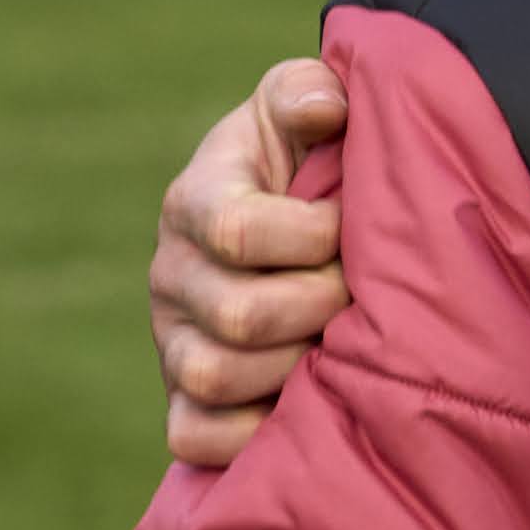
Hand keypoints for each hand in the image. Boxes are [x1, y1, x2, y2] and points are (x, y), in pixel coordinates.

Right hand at [149, 56, 351, 465]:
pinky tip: (301, 406)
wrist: (309, 227)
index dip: (313, 235)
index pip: (240, 230)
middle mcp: (171, 274)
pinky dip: (248, 433)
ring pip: (215, 376)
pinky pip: (194, 437)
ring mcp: (172, 342)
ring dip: (294, 366)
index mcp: (195, 199)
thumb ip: (308, 91)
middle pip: (238, 313)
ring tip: (338, 341)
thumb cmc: (313, 160)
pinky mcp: (184, 402)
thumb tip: (326, 106)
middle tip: (358, 293)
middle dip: (319, 305)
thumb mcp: (306, 109)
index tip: (349, 225)